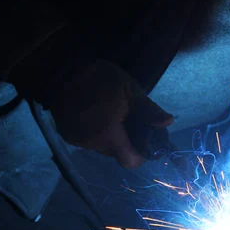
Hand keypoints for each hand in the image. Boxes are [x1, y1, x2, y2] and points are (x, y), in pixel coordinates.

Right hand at [50, 60, 172, 167]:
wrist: (61, 68)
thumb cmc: (100, 78)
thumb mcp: (130, 90)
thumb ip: (149, 110)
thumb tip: (168, 123)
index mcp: (108, 134)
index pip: (130, 161)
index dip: (141, 154)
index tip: (145, 139)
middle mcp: (91, 143)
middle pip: (117, 154)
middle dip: (127, 142)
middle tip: (130, 121)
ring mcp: (76, 140)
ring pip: (102, 147)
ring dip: (111, 137)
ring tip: (113, 116)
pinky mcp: (66, 135)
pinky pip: (89, 141)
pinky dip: (96, 133)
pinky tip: (97, 116)